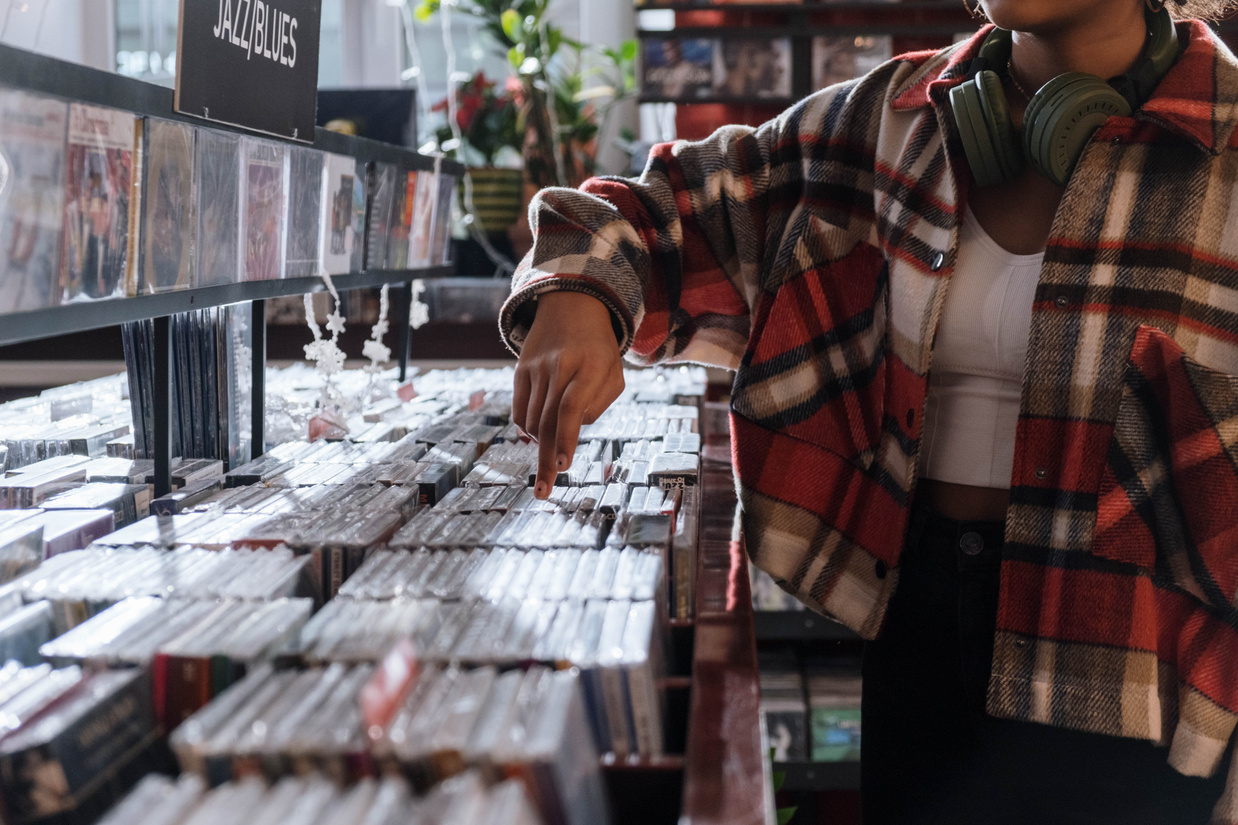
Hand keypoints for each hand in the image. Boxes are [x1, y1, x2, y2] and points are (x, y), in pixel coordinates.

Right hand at [512, 291, 625, 498]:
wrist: (572, 305)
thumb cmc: (599, 349)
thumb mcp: (614, 374)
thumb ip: (599, 404)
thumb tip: (572, 430)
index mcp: (589, 367)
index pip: (572, 409)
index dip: (566, 439)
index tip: (562, 466)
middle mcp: (559, 366)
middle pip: (548, 421)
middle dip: (546, 461)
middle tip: (543, 492)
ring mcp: (536, 367)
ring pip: (532, 418)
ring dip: (540, 445)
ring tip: (549, 460)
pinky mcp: (521, 368)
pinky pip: (520, 409)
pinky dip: (527, 429)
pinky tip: (536, 437)